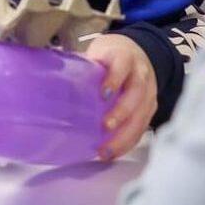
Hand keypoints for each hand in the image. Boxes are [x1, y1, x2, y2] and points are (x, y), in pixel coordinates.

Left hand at [83, 33, 156, 159]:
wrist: (136, 53)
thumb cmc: (111, 55)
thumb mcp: (97, 52)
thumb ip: (83, 66)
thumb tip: (54, 81)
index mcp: (124, 56)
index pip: (122, 66)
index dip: (114, 80)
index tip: (103, 95)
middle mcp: (140, 74)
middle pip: (136, 94)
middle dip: (121, 112)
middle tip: (105, 127)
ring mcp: (149, 92)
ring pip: (142, 115)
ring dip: (125, 136)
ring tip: (107, 150)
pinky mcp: (151, 108)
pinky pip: (142, 127)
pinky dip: (129, 142)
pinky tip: (114, 152)